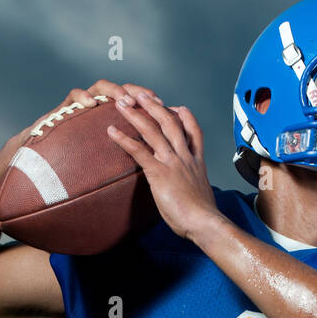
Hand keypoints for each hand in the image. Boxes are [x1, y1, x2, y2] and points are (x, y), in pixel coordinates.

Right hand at [0, 81, 164, 160]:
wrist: (42, 165)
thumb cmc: (79, 165)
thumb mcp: (110, 162)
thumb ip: (131, 157)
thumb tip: (158, 169)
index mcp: (115, 120)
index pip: (138, 106)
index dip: (153, 106)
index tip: (169, 110)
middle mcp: (101, 109)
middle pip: (124, 91)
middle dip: (138, 92)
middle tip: (151, 98)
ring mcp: (82, 105)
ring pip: (101, 87)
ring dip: (114, 91)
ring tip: (124, 100)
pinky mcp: (64, 107)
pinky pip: (73, 95)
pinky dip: (82, 97)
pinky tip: (90, 103)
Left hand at [106, 92, 218, 242]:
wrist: (205, 222)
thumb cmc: (203, 216)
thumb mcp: (200, 194)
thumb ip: (192, 185)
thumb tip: (188, 190)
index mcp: (196, 161)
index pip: (193, 131)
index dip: (185, 116)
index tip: (177, 107)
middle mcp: (185, 157)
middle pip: (171, 122)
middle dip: (155, 106)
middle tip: (141, 95)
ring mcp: (172, 162)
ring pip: (153, 130)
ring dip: (135, 114)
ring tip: (121, 103)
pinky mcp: (159, 173)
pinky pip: (139, 151)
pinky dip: (124, 139)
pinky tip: (112, 131)